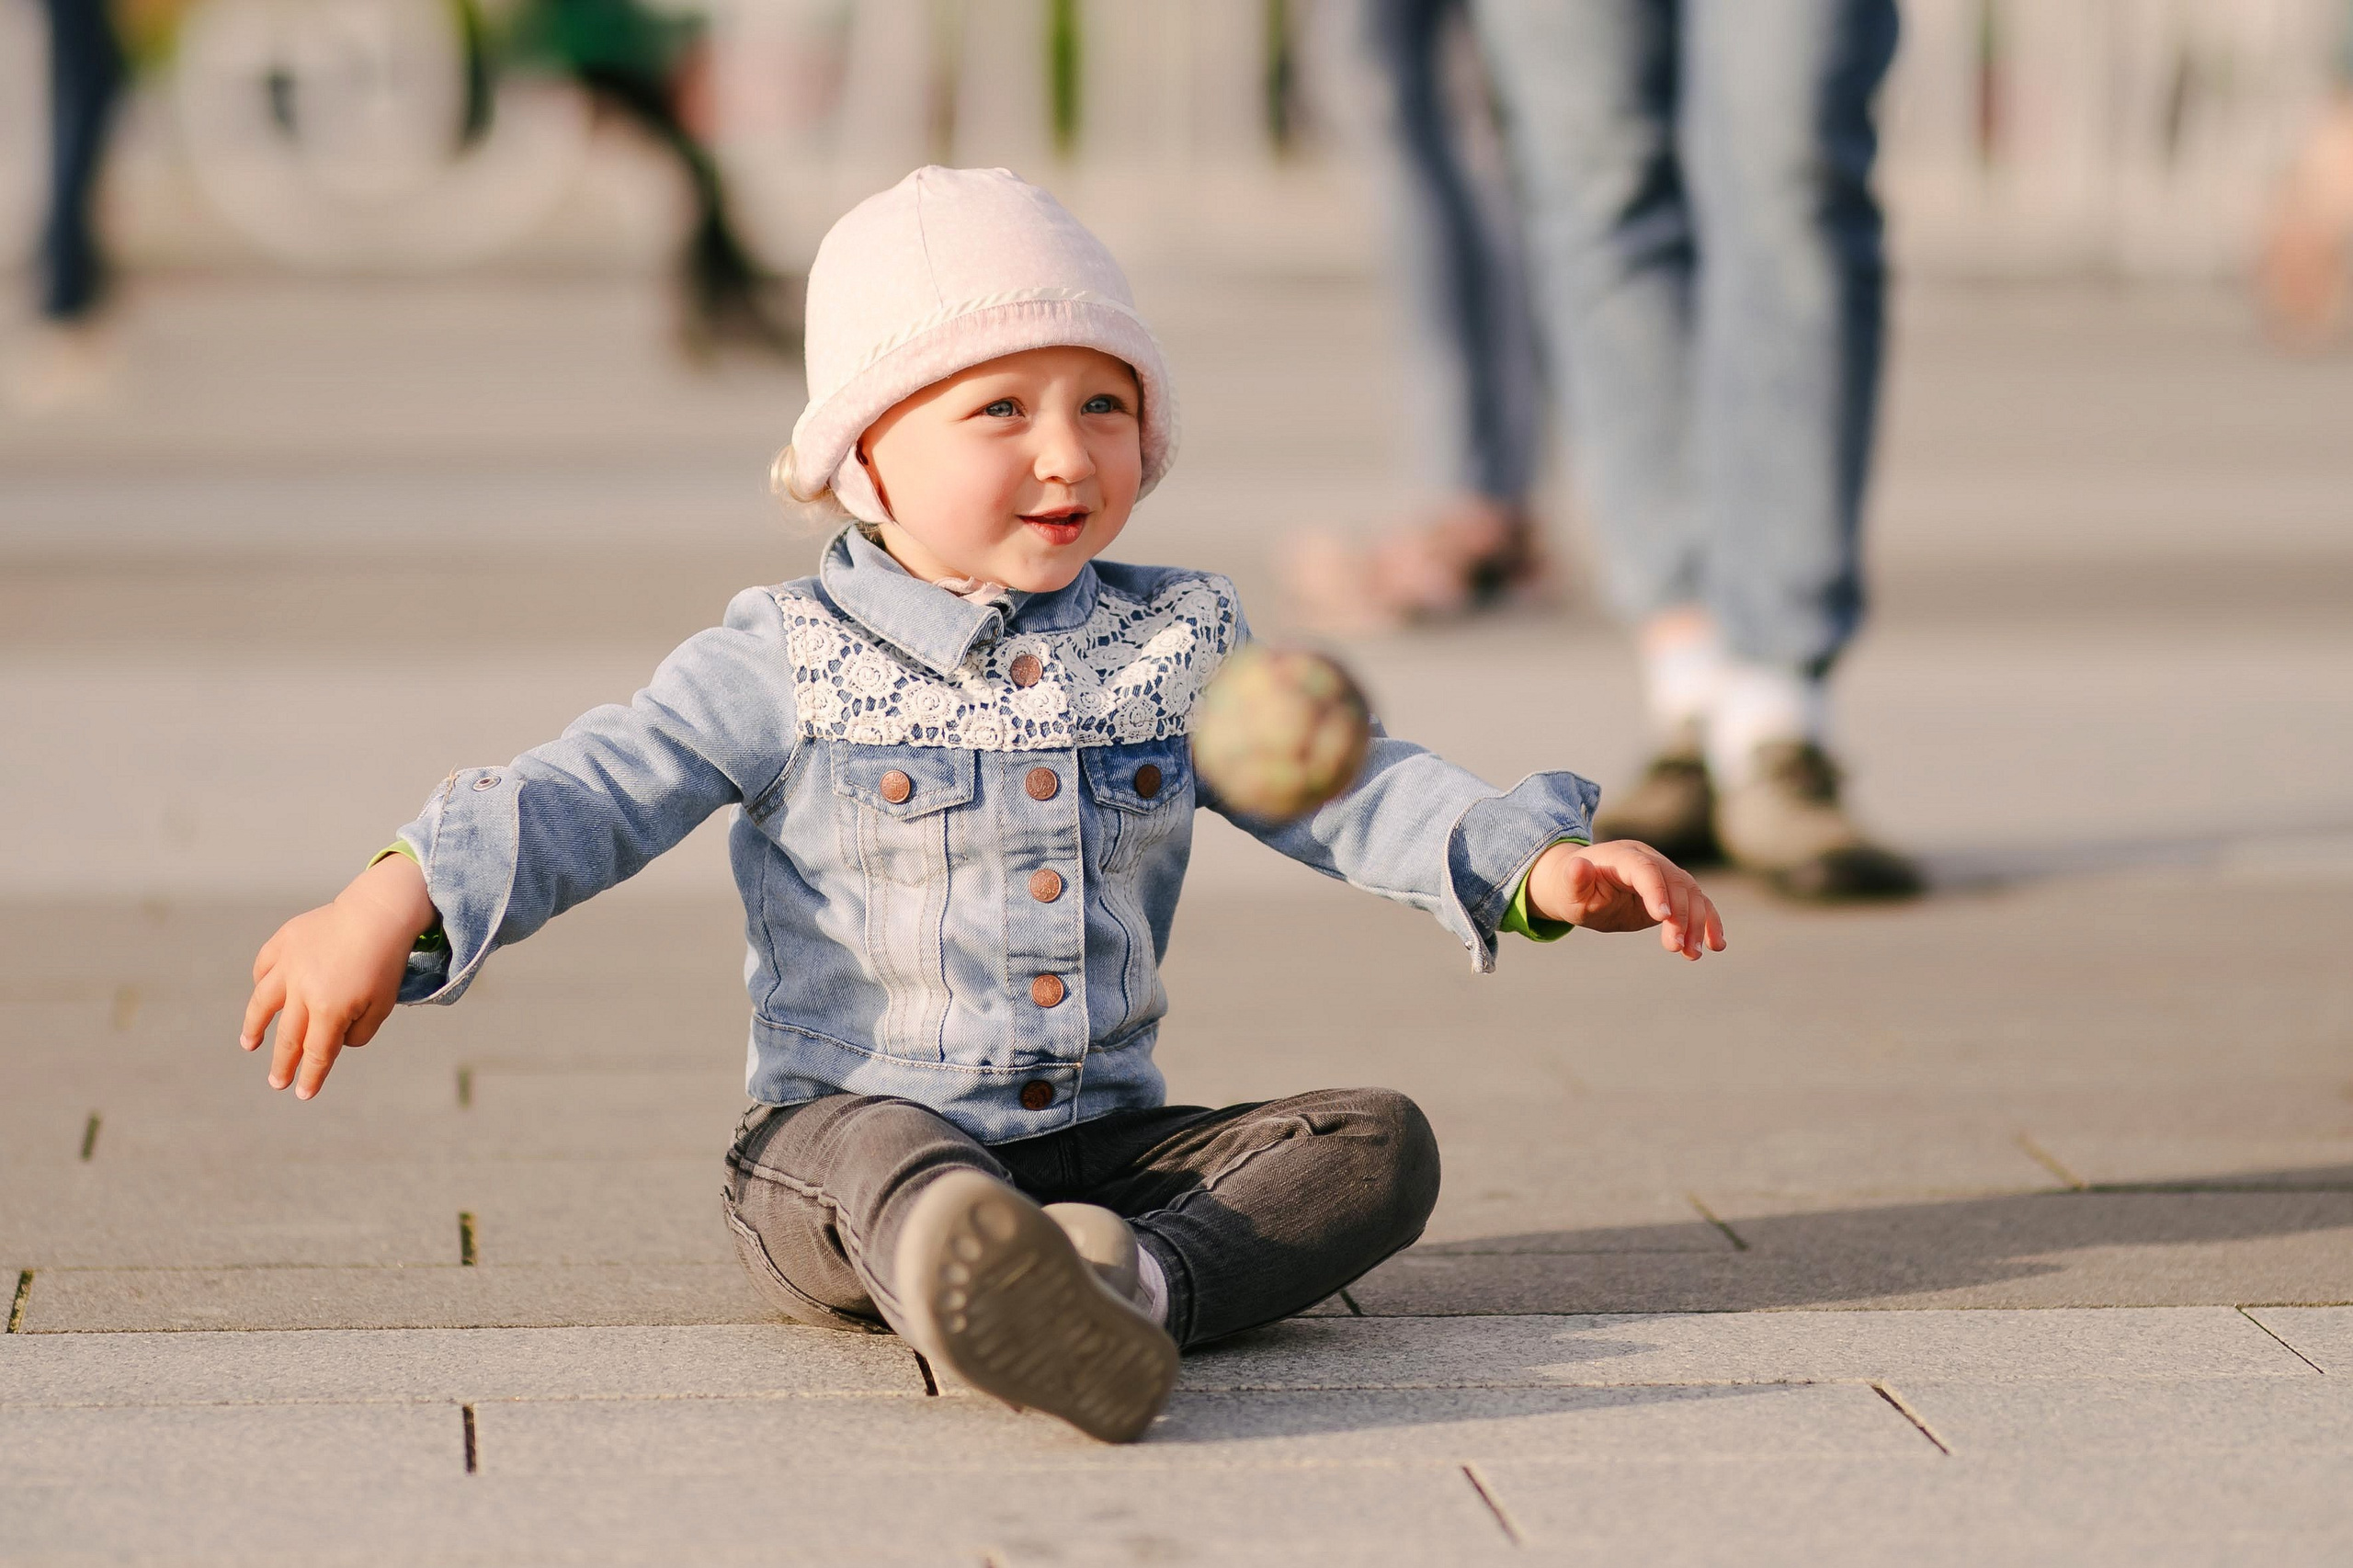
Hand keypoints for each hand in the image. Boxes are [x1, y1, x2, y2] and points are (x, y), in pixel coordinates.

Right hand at [239, 854, 436, 1098]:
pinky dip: (262, 981)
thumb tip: (334, 1042)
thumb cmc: (385, 963)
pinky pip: (265, 966)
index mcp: (329, 1009)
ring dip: (254, 1027)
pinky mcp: (284, 941)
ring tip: (249, 1044)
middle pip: (289, 1036)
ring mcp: (289, 964)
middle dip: (282, 1064)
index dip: (310, 1076)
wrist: (379, 913)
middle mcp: (302, 990)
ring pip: (262, 1002)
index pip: (316, 1053)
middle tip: (277, 1082)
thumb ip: (358, 1032)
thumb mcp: (381, 1005)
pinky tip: (262, 993)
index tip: (303, 1094)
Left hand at [1525, 839, 1726, 960]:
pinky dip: (1709, 922)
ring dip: (1698, 924)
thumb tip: (1578, 867)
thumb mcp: (1568, 888)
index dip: (1656, 890)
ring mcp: (1664, 874)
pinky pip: (1698, 903)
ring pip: (1692, 894)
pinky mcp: (1673, 892)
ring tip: (1692, 954)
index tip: (1663, 918)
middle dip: (1681, 915)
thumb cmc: (1572, 889)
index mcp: (1622, 856)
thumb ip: (1574, 879)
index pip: (1645, 869)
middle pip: (1675, 882)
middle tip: (1676, 948)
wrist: (1580, 887)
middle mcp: (1648, 859)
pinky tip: (1716, 945)